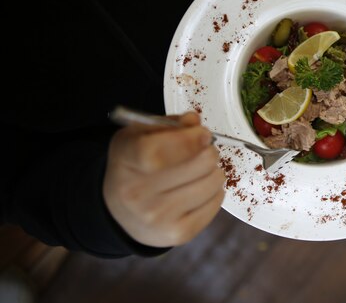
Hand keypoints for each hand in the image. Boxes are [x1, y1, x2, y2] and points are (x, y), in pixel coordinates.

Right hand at [103, 112, 224, 247]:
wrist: (119, 211)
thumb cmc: (134, 166)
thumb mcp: (139, 135)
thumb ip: (168, 124)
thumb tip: (193, 122)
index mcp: (126, 160)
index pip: (156, 151)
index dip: (188, 139)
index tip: (203, 134)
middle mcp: (137, 193)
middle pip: (199, 164)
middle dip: (209, 151)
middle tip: (204, 150)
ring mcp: (158, 217)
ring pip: (213, 182)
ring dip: (214, 171)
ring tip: (202, 170)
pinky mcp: (178, 233)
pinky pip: (216, 203)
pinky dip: (215, 192)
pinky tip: (200, 188)